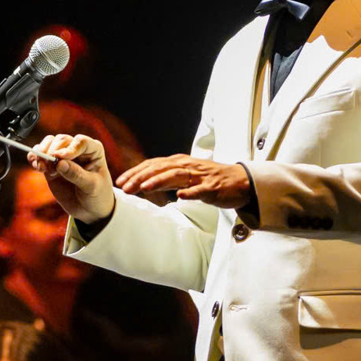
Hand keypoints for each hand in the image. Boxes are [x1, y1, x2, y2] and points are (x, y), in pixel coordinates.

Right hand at [29, 133, 115, 221]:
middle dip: (53, 151)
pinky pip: (39, 154)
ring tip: (42, 168)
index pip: (80, 142)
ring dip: (42, 153)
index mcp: (93, 150)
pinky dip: (34, 157)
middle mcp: (77, 149)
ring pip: (49, 143)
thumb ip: (76, 174)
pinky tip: (36, 166)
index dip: (70, 148)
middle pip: (62, 140)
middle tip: (51, 166)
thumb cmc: (97, 195)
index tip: (62, 157)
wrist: (89, 209)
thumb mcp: (91, 187)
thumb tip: (60, 163)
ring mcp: (63, 156)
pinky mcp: (51, 164)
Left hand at [116, 154, 252, 209]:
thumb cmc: (210, 179)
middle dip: (141, 177)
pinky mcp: (213, 188)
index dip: (136, 172)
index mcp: (179, 163)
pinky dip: (190, 192)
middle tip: (125, 187)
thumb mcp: (185, 176)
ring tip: (144, 188)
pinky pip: (200, 190)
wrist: (240, 181)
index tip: (121, 181)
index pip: (153, 164)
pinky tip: (180, 197)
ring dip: (159, 181)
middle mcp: (188, 166)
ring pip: (177, 176)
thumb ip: (166, 178)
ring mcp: (200, 176)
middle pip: (160, 168)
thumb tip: (142, 183)